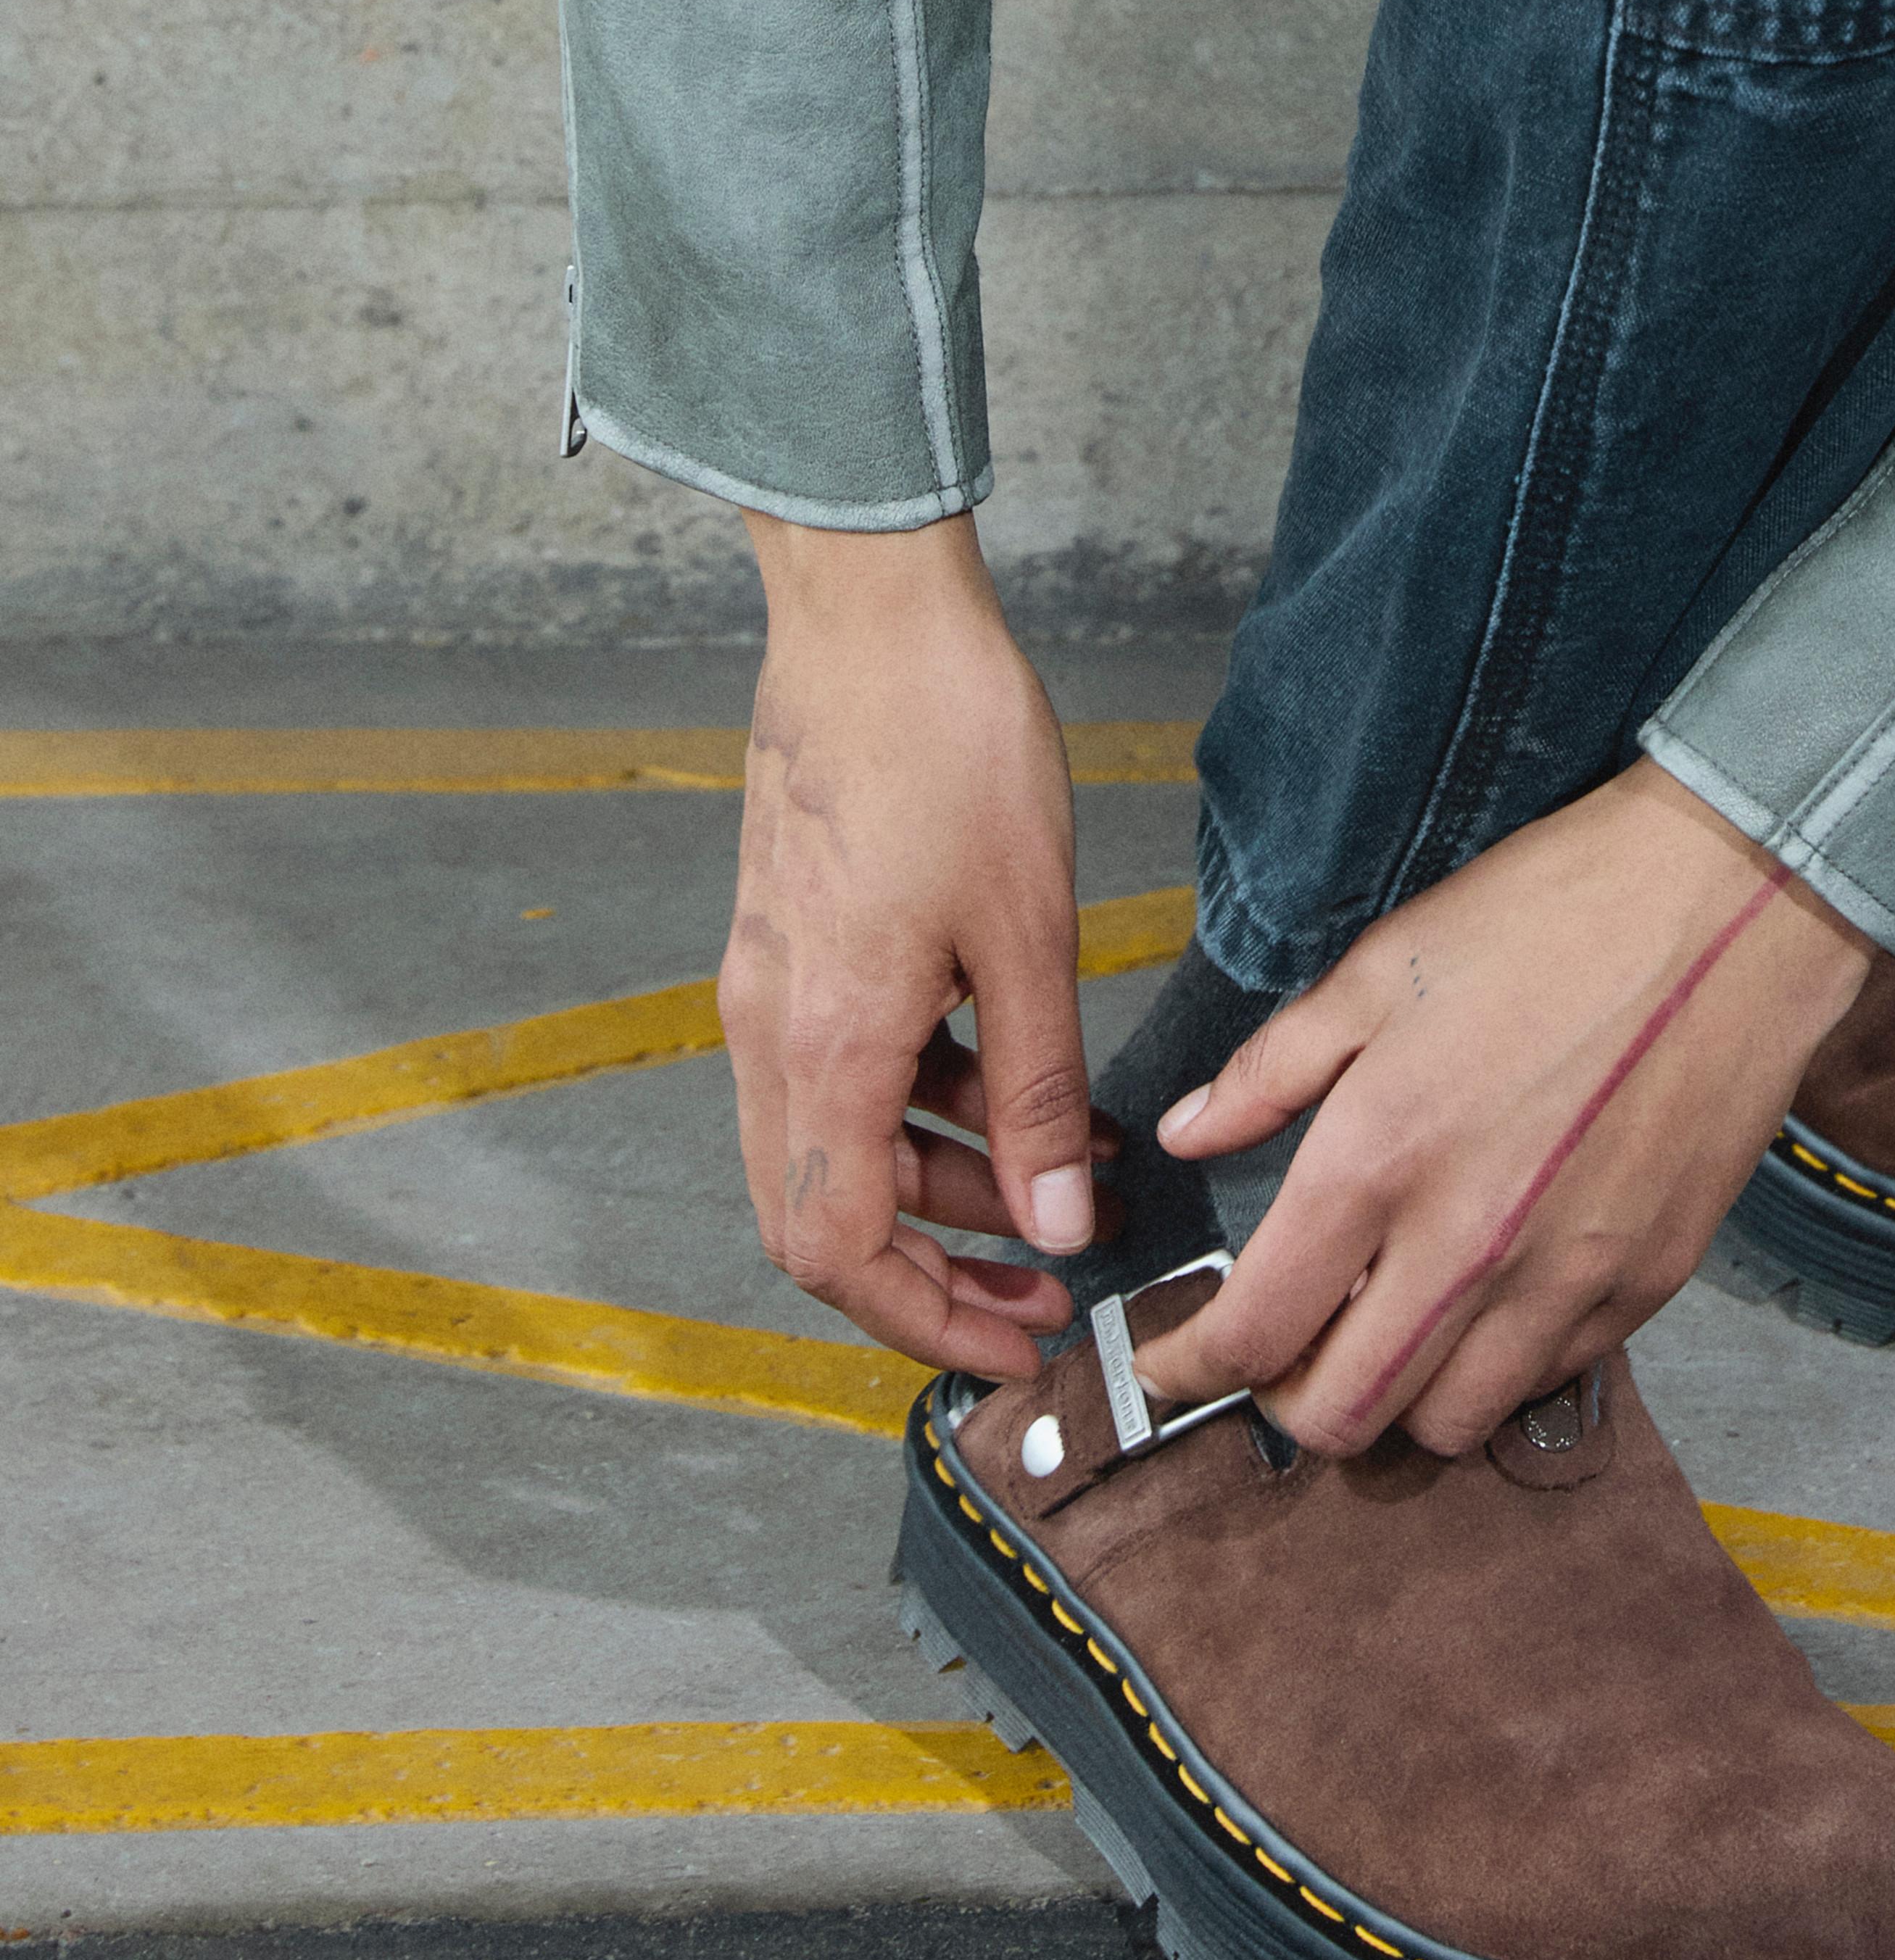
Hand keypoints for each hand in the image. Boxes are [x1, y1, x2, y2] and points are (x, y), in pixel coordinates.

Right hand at [720, 508, 1115, 1377]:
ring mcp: (771, 983)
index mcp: (821, 1043)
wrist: (870, 614)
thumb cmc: (948, 746)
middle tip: (1046, 1286)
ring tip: (1059, 1179)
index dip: (921, 1321)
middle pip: (824, 1215)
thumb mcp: (1027, 934)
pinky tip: (1014, 1080)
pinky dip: (923, 1099)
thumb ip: (1038, 1091)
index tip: (1012, 1345)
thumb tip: (1056, 1224)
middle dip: (936, 1270)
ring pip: (838, 1141)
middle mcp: (769, 1028)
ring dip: (940, 1179)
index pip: (835, 1252)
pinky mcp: (792, 939)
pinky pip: (844, 1066)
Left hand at [1133, 760, 1873, 1456]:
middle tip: (1276, 1350)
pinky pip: (1546, 1381)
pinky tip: (1482, 1301)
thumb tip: (1185, 1134)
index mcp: (1378, 1160)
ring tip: (1382, 1333)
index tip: (1169, 1356)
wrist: (1730, 905)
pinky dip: (1494, 1369)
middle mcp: (1466, 1246)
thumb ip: (1271, 1069)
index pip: (1254, 1333)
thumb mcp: (1380, 968)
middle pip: (1341, 1417)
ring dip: (1393, 1401)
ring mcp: (1566, 1277)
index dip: (1186, 1365)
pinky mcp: (1646, 1281)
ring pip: (1446, 1425)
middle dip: (1282, 1404)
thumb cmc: (1551, 915)